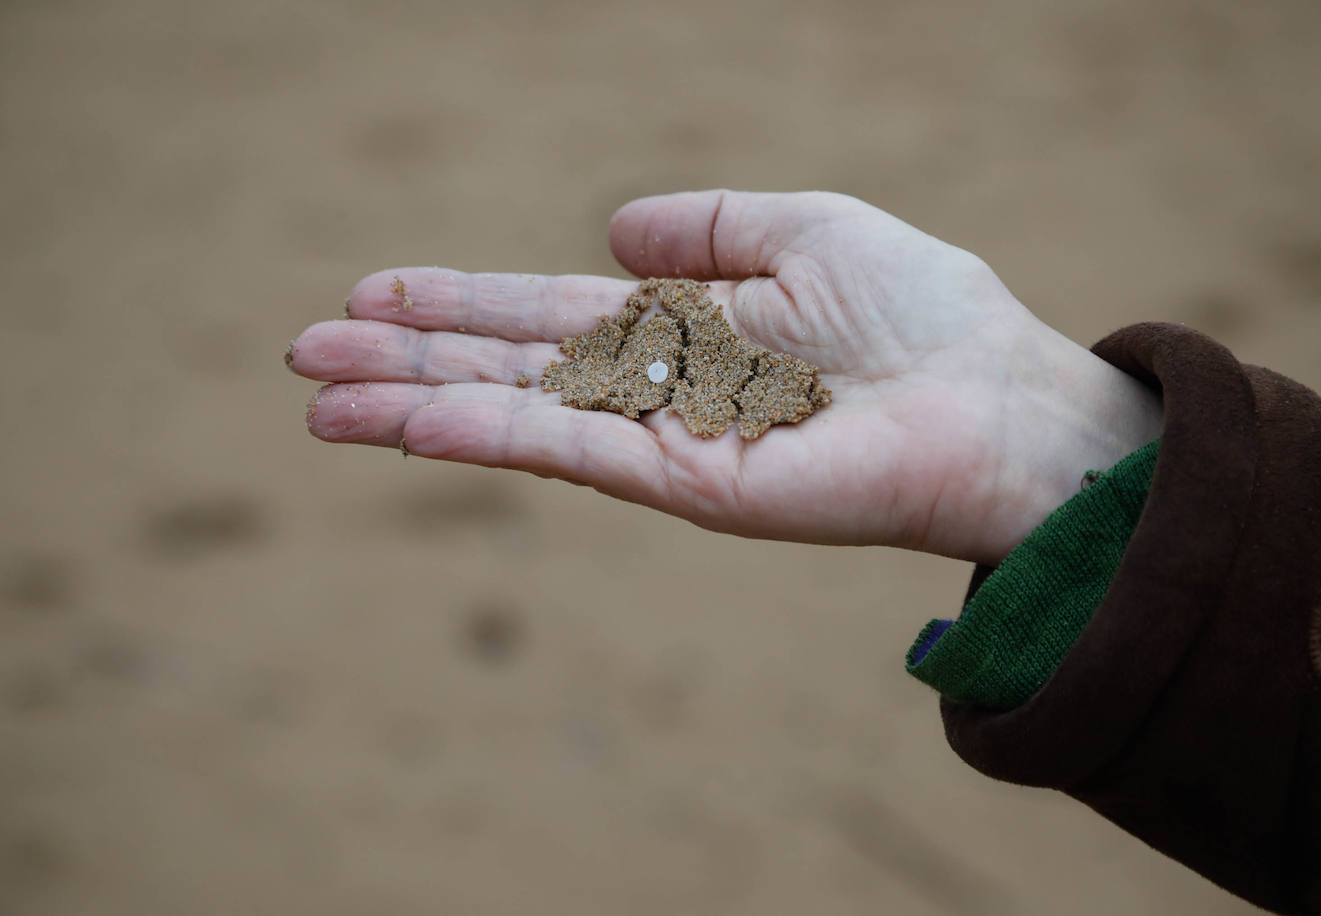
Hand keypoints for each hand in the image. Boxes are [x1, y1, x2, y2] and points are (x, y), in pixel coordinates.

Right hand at [288, 191, 1161, 563]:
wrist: (1002, 402)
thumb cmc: (925, 311)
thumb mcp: (805, 230)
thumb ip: (705, 229)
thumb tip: (610, 227)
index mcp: (683, 327)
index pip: (545, 313)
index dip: (458, 301)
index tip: (371, 293)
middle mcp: (660, 388)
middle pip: (509, 368)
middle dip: (407, 362)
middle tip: (302, 358)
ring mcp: (668, 443)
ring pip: (521, 417)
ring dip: (418, 408)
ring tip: (322, 406)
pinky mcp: (693, 487)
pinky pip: (577, 452)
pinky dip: (495, 435)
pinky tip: (415, 424)